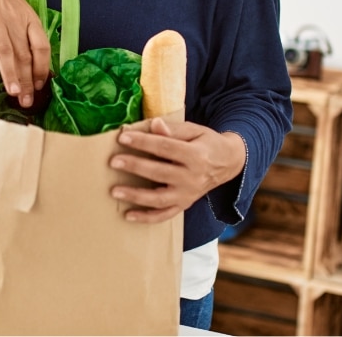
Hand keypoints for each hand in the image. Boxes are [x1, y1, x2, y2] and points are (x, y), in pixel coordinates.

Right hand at [0, 0, 50, 106]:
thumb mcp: (22, 13)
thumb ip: (28, 36)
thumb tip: (36, 66)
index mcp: (30, 20)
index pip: (42, 47)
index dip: (43, 67)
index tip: (41, 86)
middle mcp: (16, 21)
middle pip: (24, 55)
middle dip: (27, 80)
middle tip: (27, 101)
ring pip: (5, 51)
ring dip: (10, 73)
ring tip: (14, 92)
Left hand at [109, 118, 245, 222]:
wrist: (228, 162)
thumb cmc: (205, 142)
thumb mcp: (194, 130)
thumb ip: (173, 129)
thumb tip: (153, 124)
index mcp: (195, 155)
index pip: (165, 147)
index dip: (143, 142)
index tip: (123, 137)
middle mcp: (192, 178)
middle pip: (160, 173)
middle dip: (136, 167)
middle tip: (114, 161)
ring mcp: (188, 195)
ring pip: (160, 199)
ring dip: (136, 196)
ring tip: (115, 191)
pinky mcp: (184, 205)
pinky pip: (164, 215)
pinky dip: (146, 218)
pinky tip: (128, 215)